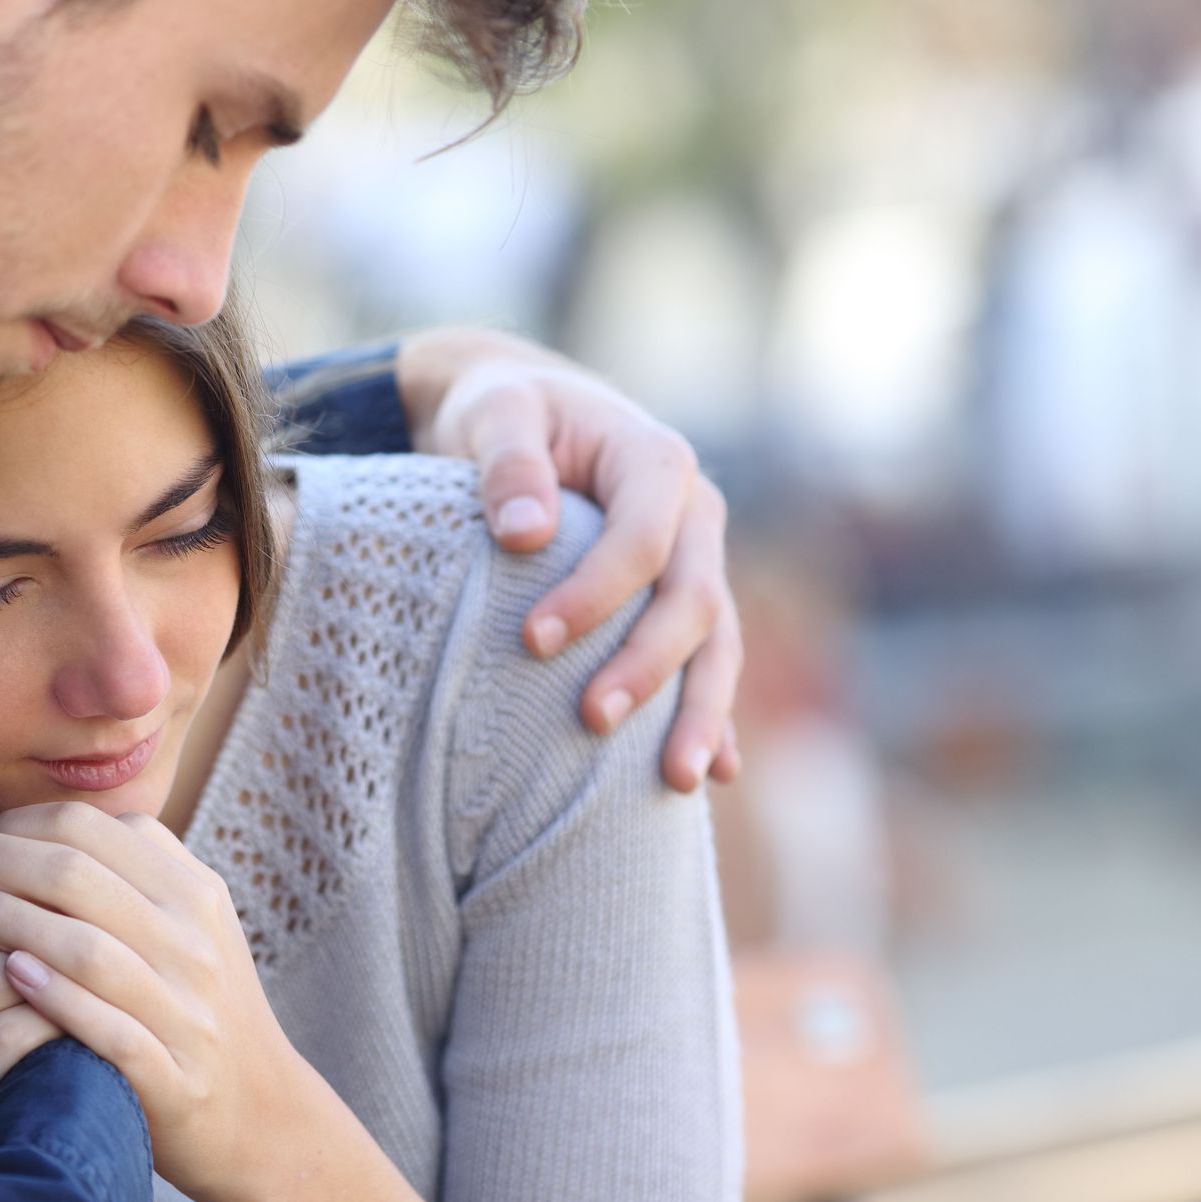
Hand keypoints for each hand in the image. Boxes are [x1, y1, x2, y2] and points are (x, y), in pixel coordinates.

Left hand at [0, 805, 315, 1201]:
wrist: (262, 1113)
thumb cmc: (193, 1008)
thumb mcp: (183, 926)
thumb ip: (126, 875)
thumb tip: (27, 824)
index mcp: (192, 890)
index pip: (91, 828)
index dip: (12, 823)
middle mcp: (195, 939)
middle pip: (78, 875)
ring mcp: (188, 1008)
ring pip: (87, 945)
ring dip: (6, 918)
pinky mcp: (175, 1074)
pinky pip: (108, 1026)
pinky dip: (55, 996)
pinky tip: (6, 976)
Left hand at [396, 327, 741, 791]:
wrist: (523, 409)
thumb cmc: (503, 409)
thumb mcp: (494, 413)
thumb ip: (507, 461)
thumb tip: (524, 533)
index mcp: (655, 461)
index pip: (642, 540)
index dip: (595, 594)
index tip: (533, 640)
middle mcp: (693, 515)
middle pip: (692, 602)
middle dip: (650, 666)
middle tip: (592, 720)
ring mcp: (697, 562)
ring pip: (717, 644)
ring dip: (702, 713)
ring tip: (680, 782)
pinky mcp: (679, 601)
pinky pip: (708, 663)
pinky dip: (715, 716)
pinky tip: (715, 774)